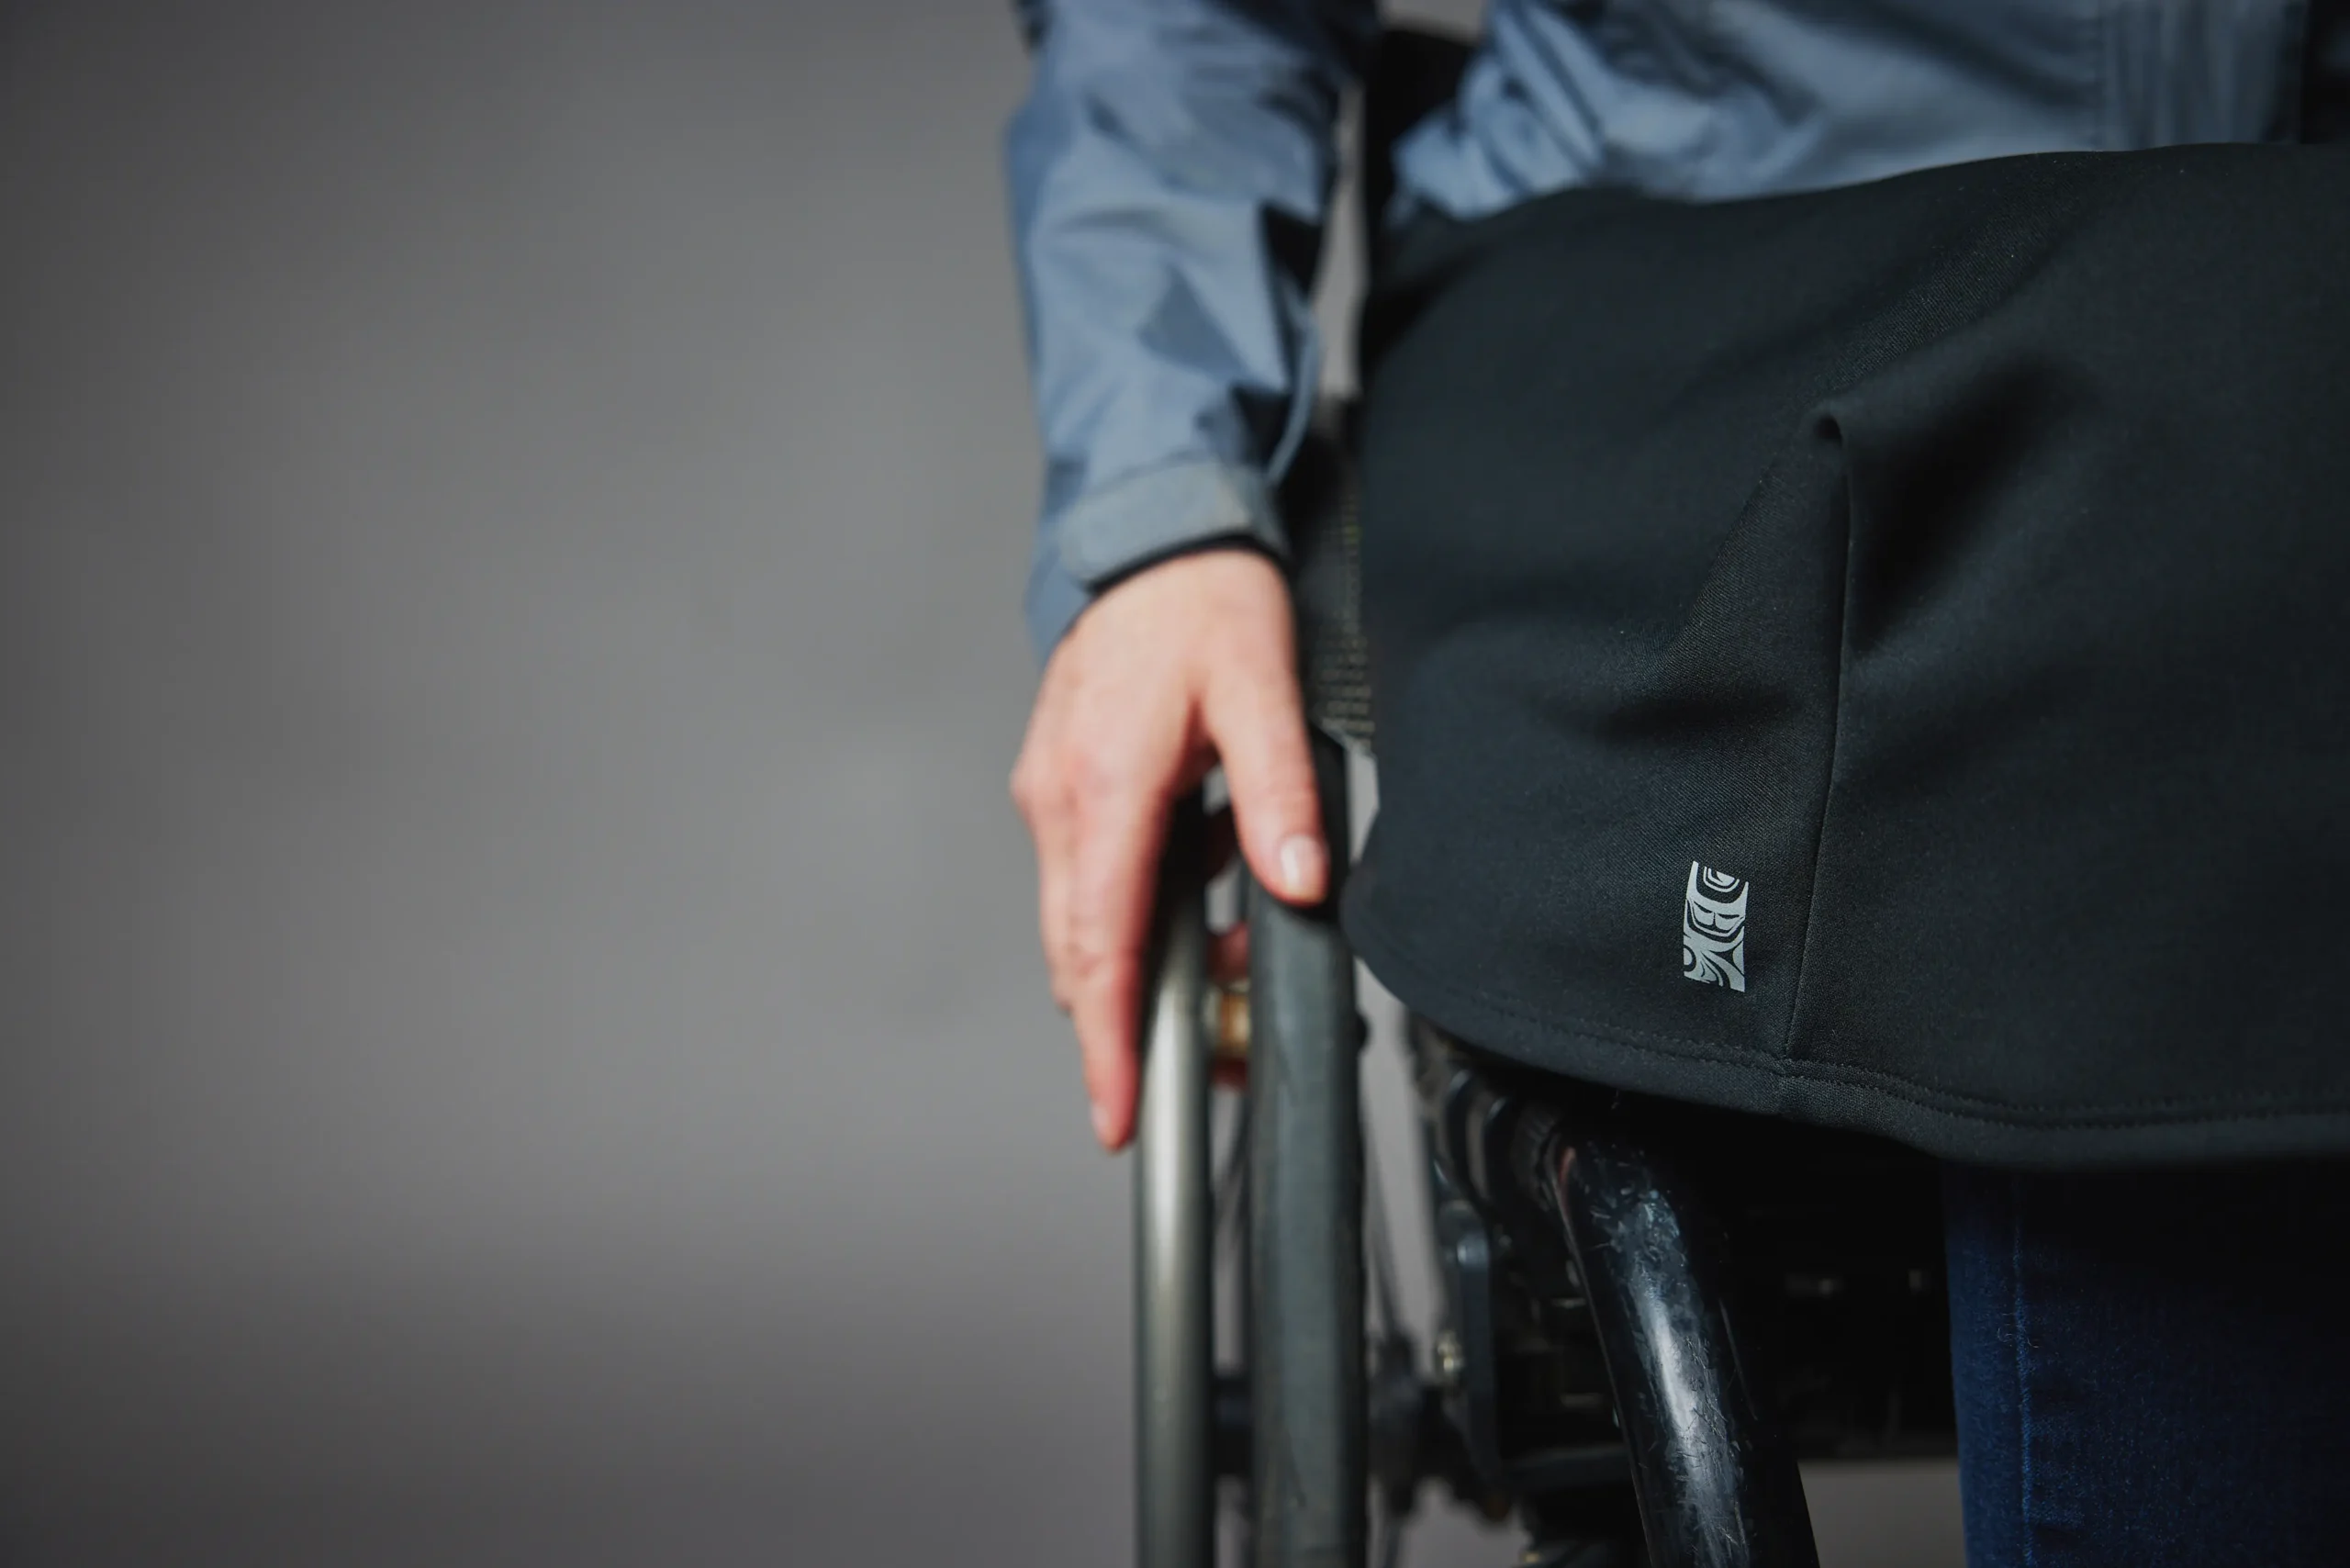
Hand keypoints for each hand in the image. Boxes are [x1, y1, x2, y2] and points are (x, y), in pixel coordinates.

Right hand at [1010, 548, 1327, 1150]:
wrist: (1150, 531)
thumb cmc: (1200, 602)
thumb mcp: (1263, 691)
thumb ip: (1279, 797)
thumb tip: (1297, 886)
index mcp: (1104, 786)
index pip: (1098, 945)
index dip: (1108, 1039)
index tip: (1118, 1111)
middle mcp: (1059, 800)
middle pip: (1079, 953)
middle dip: (1132, 1022)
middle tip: (1205, 1055)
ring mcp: (1051, 795)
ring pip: (1082, 921)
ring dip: (1144, 961)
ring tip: (1225, 960)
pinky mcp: (1060, 787)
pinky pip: (1090, 879)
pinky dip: (1139, 910)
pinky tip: (1200, 888)